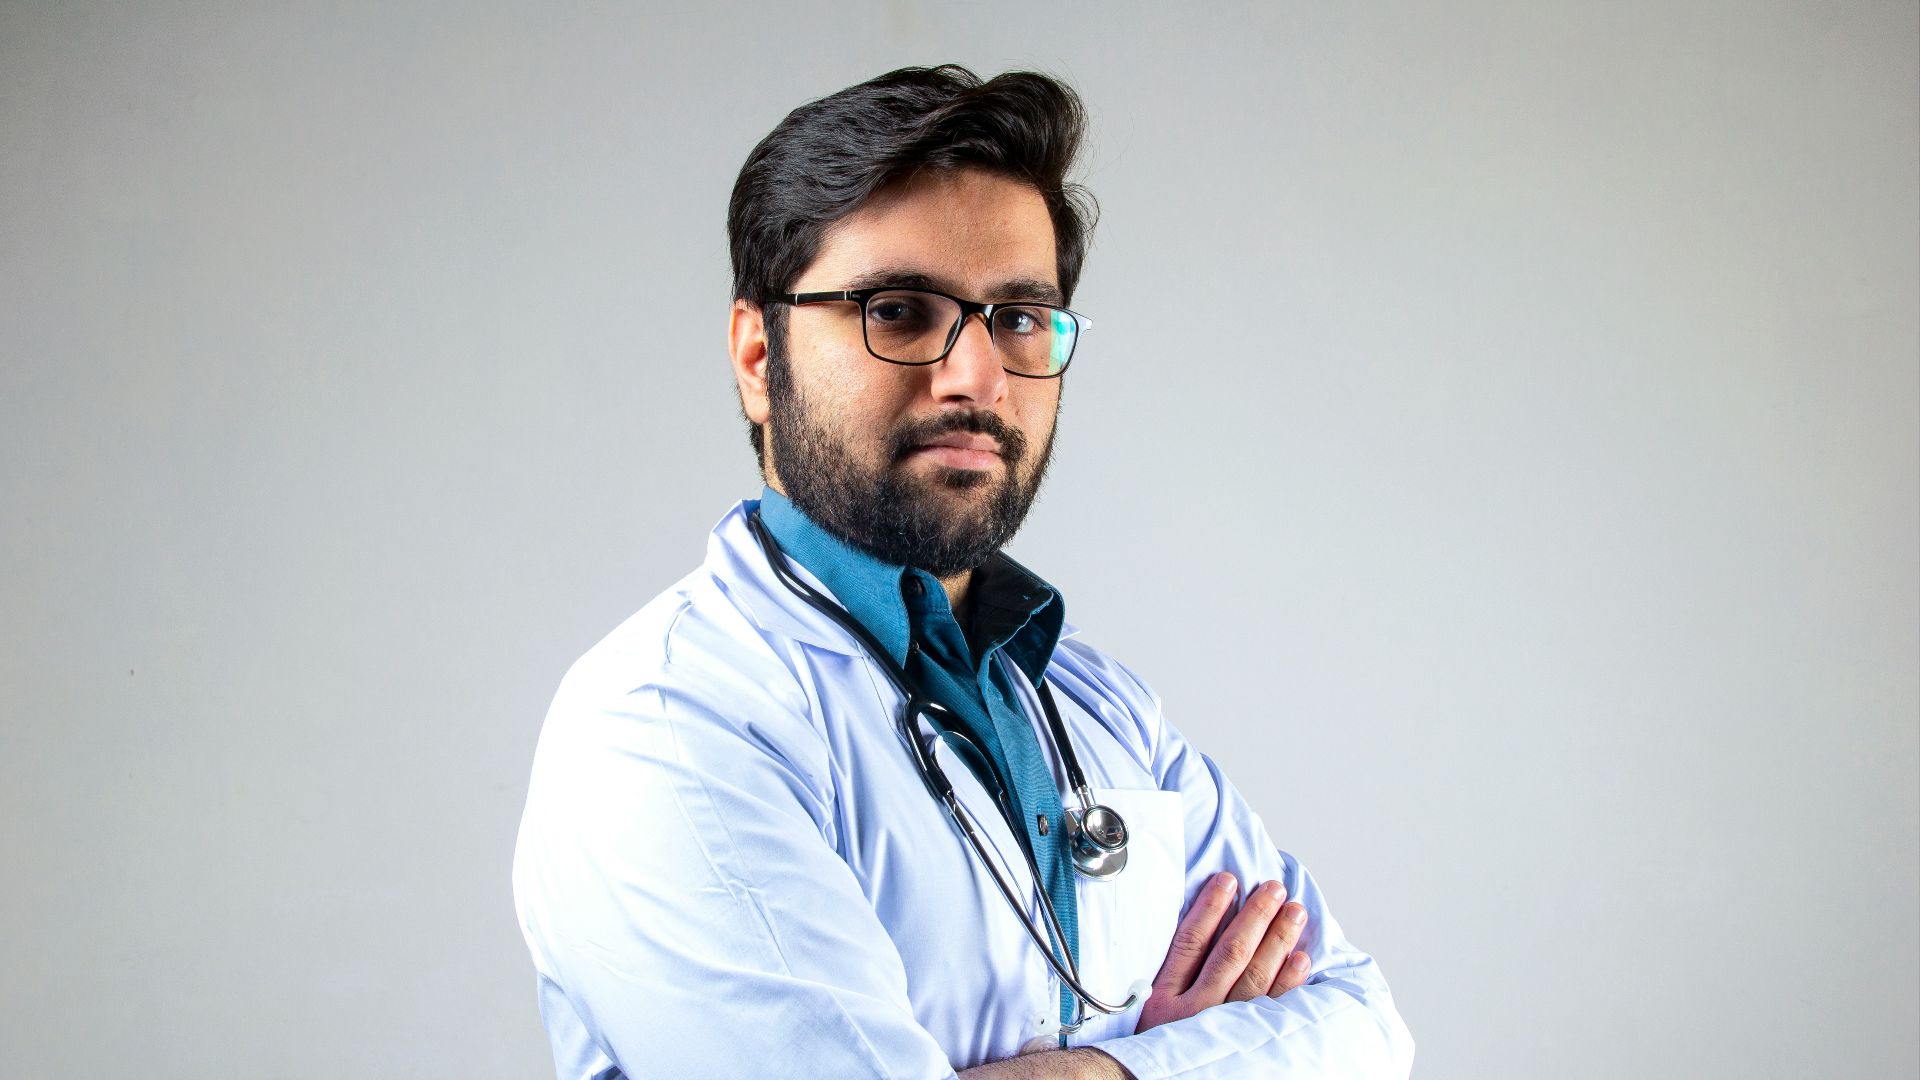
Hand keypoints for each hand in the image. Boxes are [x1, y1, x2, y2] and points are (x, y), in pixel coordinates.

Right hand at [1134, 872, 1310, 1032]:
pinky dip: (1290, 982)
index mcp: (1164, 999)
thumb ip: (1164, 980)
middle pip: (1230, 953)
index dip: (1211, 907)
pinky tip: (1301, 959)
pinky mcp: (1246, 1045)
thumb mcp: (1144, 1014)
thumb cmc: (1150, 1051)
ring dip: (1278, 939)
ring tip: (1294, 912)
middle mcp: (1195, 1011)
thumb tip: (1190, 933)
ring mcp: (1222, 1028)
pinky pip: (1274, 1009)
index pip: (1191, 941)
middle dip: (1255, 915)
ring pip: (1255, 976)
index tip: (1228, 880)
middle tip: (1274, 888)